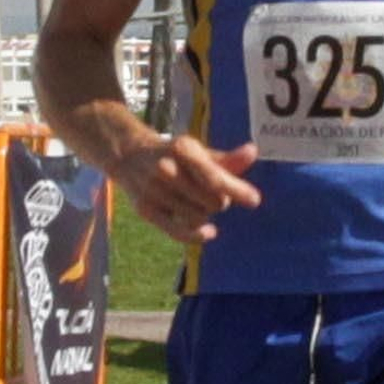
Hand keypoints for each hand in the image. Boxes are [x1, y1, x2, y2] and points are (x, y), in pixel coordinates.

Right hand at [117, 131, 259, 243]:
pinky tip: (210, 233)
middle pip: (212, 200)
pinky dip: (197, 234)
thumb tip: (253, 152)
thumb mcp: (197, 152)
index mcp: (182, 149)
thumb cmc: (173, 154)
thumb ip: (226, 159)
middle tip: (210, 192)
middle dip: (220, 200)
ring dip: (205, 213)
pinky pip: (179, 231)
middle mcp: (165, 168)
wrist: (129, 156)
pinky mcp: (146, 210)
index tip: (254, 200)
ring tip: (195, 200)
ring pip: (198, 216)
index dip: (236, 188)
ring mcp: (154, 190)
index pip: (213, 176)